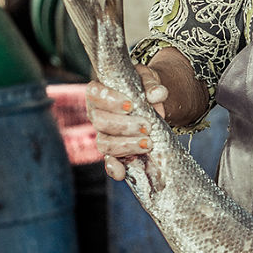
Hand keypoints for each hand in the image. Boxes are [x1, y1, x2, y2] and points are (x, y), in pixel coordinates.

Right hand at [86, 64, 168, 180]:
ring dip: (126, 145)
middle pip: (100, 122)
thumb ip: (151, 84)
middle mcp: (97, 115)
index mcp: (100, 94)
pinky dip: (114, 168)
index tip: (130, 105)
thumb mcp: (148, 80)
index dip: (109, 101)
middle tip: (147, 126)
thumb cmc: (143, 87)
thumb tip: (157, 94)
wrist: (152, 102)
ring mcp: (104, 135)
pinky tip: (122, 173)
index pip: (94, 94)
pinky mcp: (113, 151)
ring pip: (105, 144)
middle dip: (124, 126)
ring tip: (148, 143)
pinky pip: (109, 161)